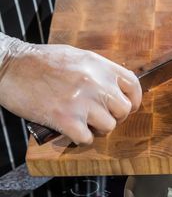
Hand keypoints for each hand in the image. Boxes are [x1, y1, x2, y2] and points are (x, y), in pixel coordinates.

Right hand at [0, 34, 141, 144]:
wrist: (8, 66)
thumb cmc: (40, 62)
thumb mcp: (77, 57)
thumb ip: (99, 71)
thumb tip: (114, 87)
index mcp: (100, 66)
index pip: (134, 86)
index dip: (134, 100)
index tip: (128, 107)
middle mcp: (96, 83)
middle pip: (124, 110)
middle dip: (114, 117)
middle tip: (99, 117)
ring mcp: (82, 101)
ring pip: (109, 127)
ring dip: (97, 129)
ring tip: (83, 123)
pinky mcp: (65, 119)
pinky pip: (87, 139)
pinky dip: (81, 139)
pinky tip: (70, 131)